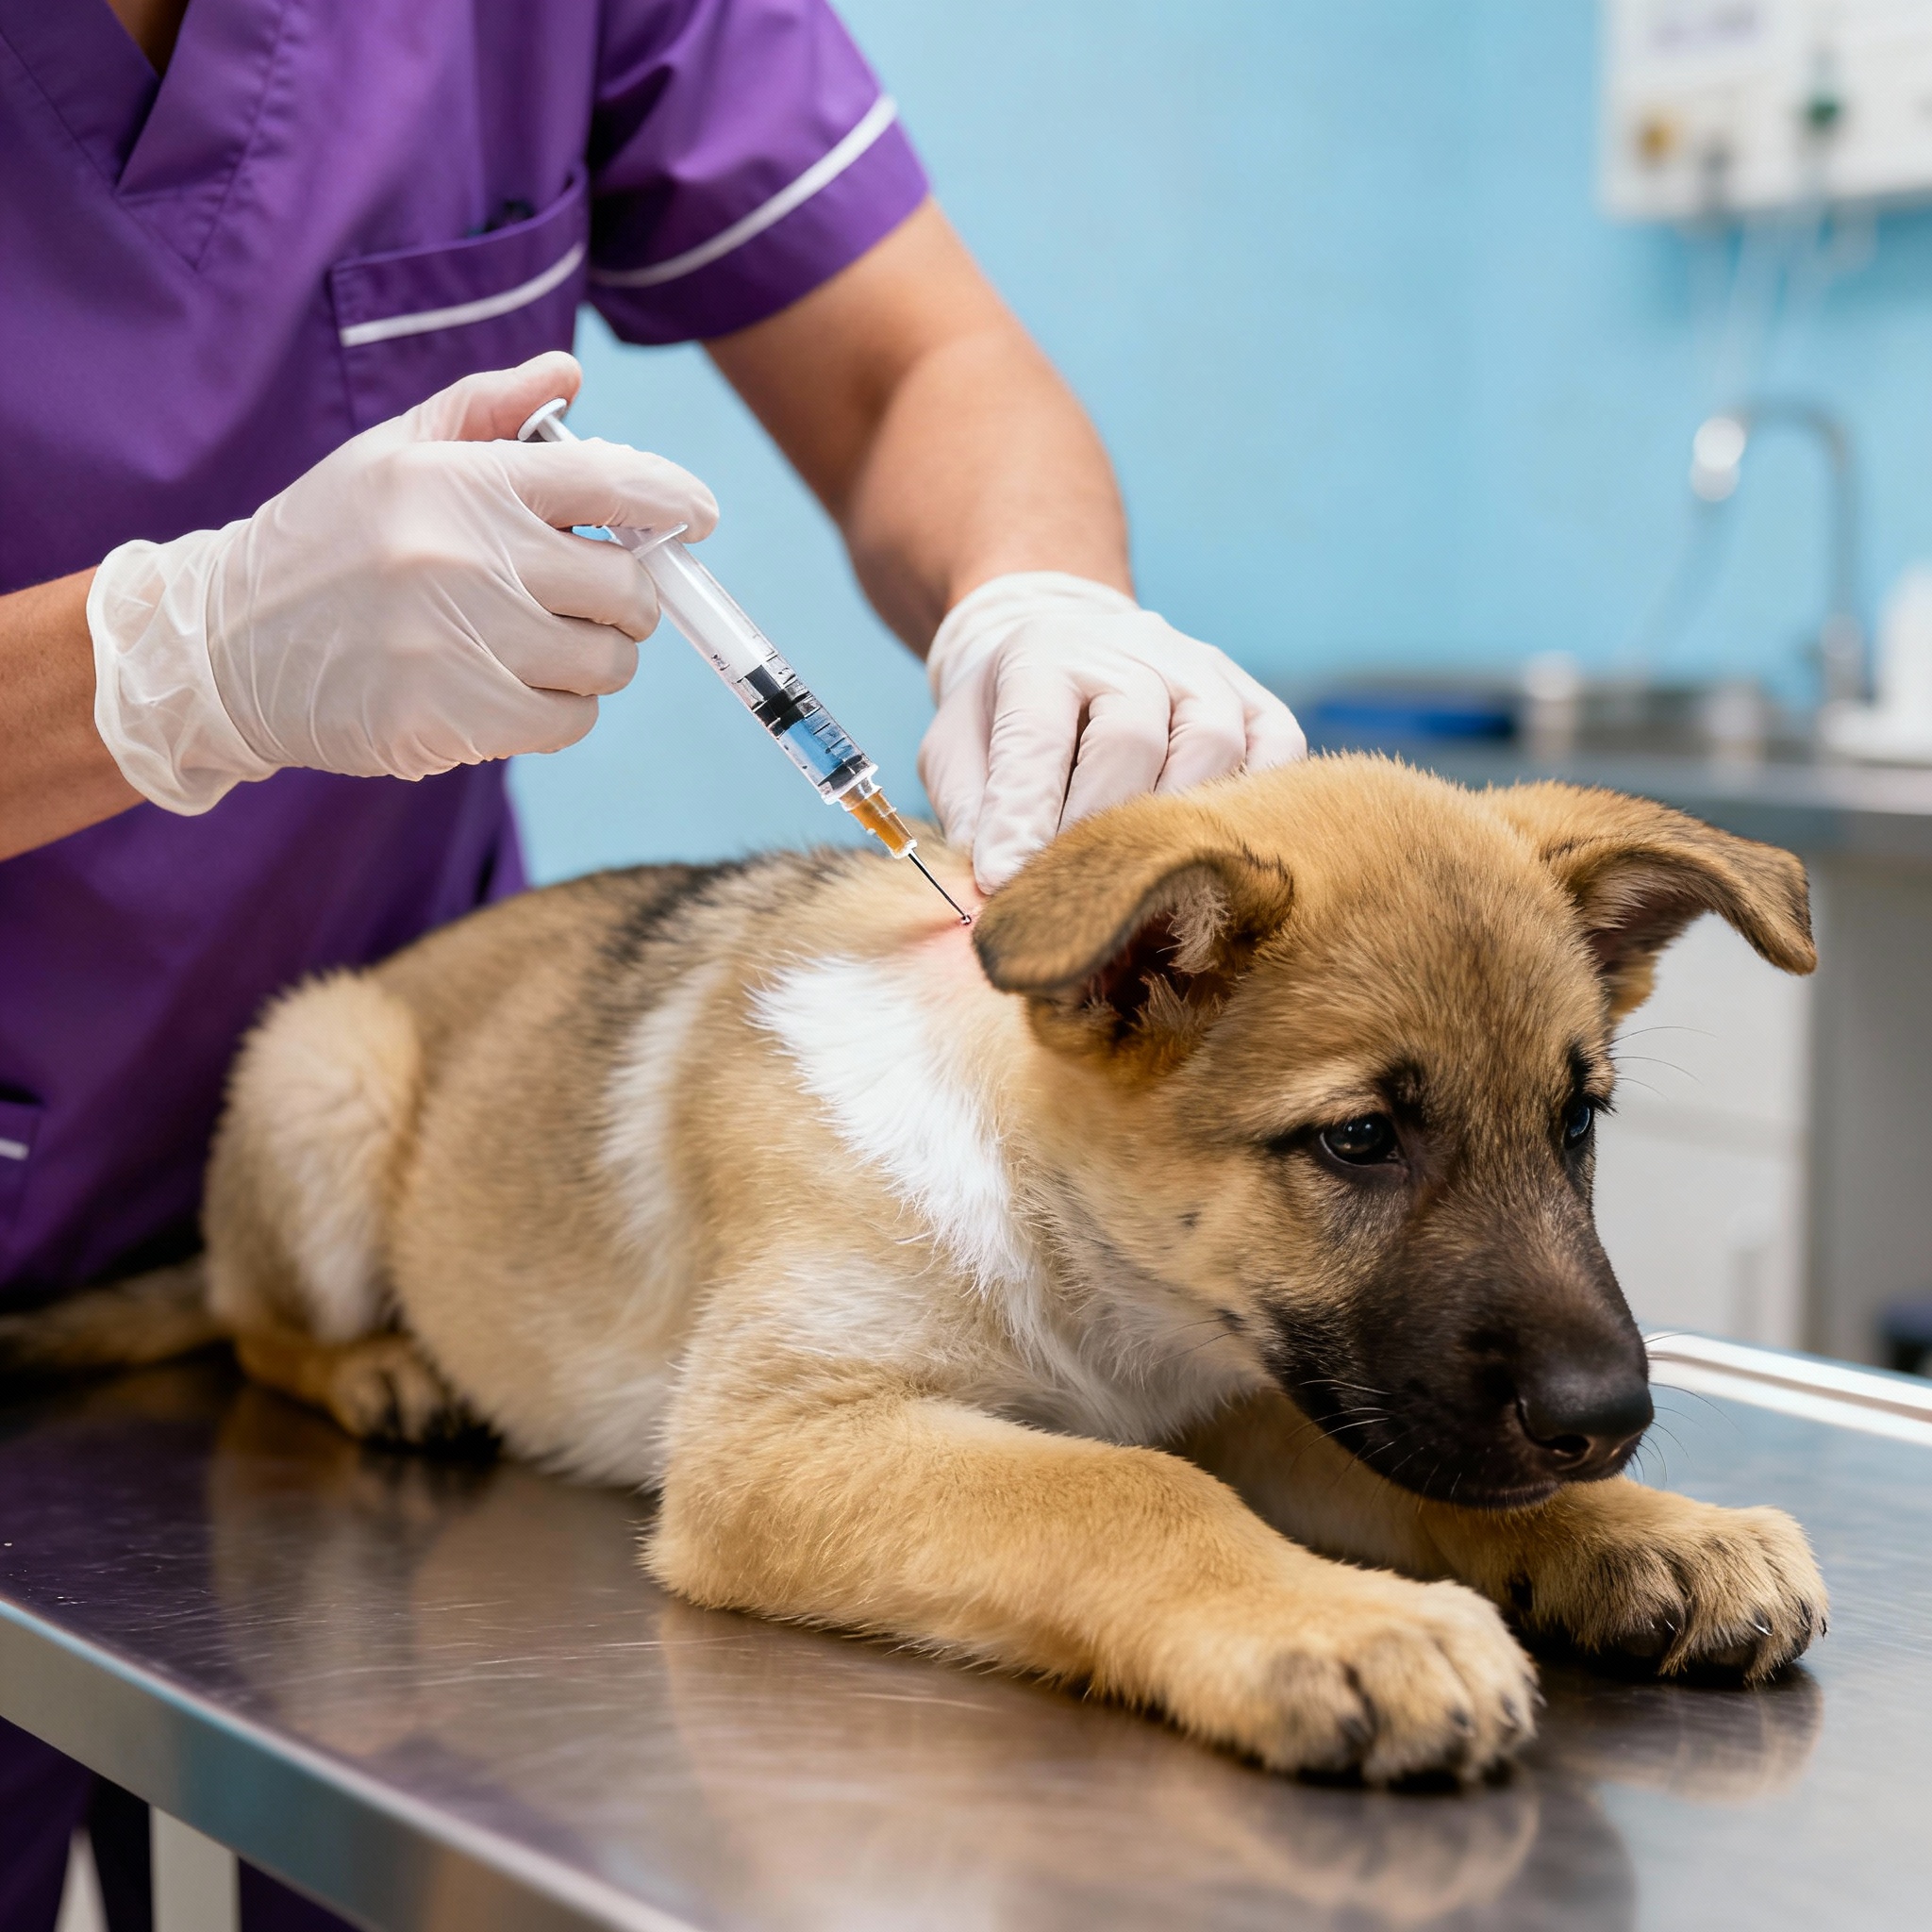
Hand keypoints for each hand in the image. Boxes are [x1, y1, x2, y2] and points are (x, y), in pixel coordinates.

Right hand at [88, 351, 716, 813]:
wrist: (224, 645)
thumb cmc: (325, 542)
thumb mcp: (392, 454)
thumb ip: (486, 411)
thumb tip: (569, 374)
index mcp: (465, 481)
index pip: (611, 481)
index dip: (673, 499)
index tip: (698, 516)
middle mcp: (473, 557)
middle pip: (627, 587)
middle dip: (624, 598)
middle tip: (588, 599)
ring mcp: (467, 642)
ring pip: (607, 663)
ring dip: (593, 660)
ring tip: (537, 646)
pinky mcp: (457, 718)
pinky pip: (570, 722)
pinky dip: (560, 712)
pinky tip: (513, 691)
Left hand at [918, 573, 1305, 893]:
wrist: (1073, 650)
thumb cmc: (1009, 717)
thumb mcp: (959, 749)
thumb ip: (974, 812)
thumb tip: (1000, 886)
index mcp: (1044, 656)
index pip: (1036, 738)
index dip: (1023, 815)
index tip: (1006, 881)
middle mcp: (1133, 650)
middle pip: (1131, 741)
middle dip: (1100, 832)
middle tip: (1076, 899)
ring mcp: (1206, 672)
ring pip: (1211, 748)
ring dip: (1175, 829)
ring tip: (1144, 887)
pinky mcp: (1258, 703)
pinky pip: (1278, 754)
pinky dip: (1250, 810)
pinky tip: (1213, 853)